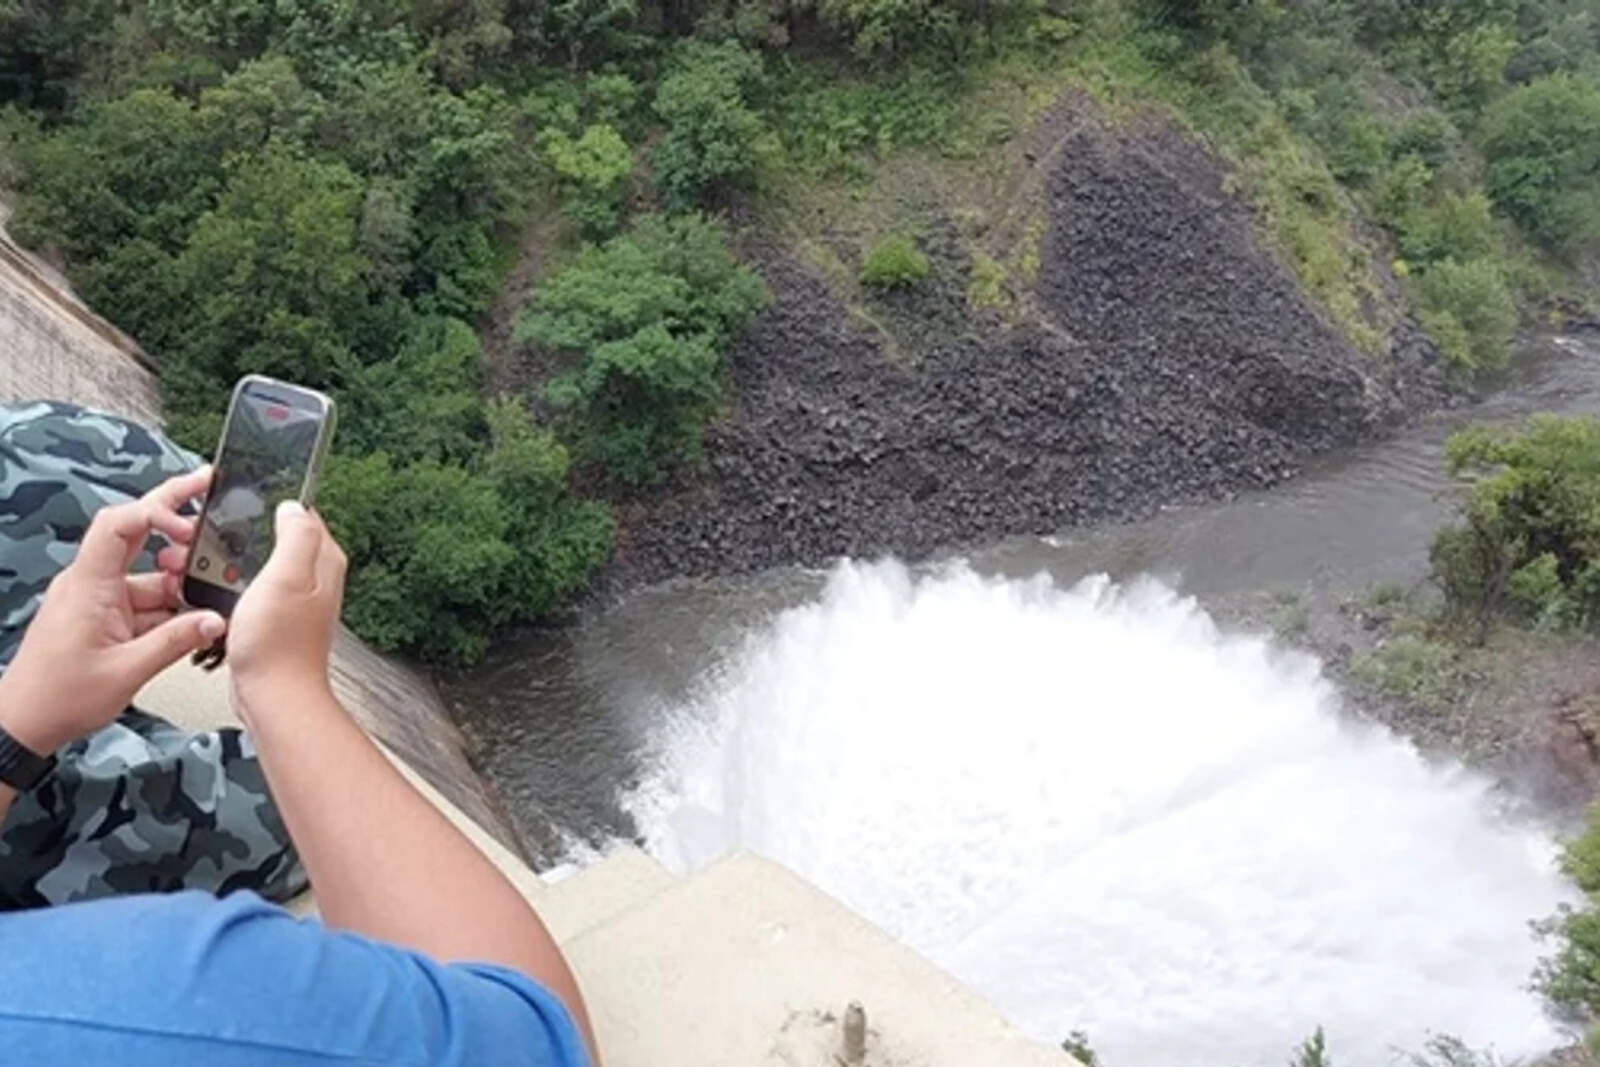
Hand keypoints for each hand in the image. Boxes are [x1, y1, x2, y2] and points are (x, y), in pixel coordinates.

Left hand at [0, 468, 225, 753]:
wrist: (25, 723)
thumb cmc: (58, 697)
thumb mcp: (127, 671)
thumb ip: (175, 641)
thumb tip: (215, 620)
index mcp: (88, 585)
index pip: (120, 524)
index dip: (159, 513)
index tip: (191, 529)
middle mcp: (91, 583)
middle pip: (135, 531)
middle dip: (173, 509)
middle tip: (207, 485)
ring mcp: (98, 599)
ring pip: (150, 575)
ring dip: (180, 585)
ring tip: (208, 602)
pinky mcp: (103, 616)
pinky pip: (145, 601)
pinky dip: (170, 609)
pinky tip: (191, 623)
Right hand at [227, 501, 345, 722]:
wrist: (272, 696)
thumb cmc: (278, 645)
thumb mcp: (286, 576)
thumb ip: (296, 536)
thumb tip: (294, 507)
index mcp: (324, 562)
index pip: (305, 515)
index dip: (275, 507)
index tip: (247, 511)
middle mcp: (316, 580)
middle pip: (284, 538)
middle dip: (255, 533)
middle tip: (225, 538)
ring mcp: (298, 601)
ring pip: (268, 565)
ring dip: (243, 562)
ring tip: (219, 566)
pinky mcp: (279, 620)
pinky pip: (257, 591)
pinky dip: (240, 588)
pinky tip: (224, 594)